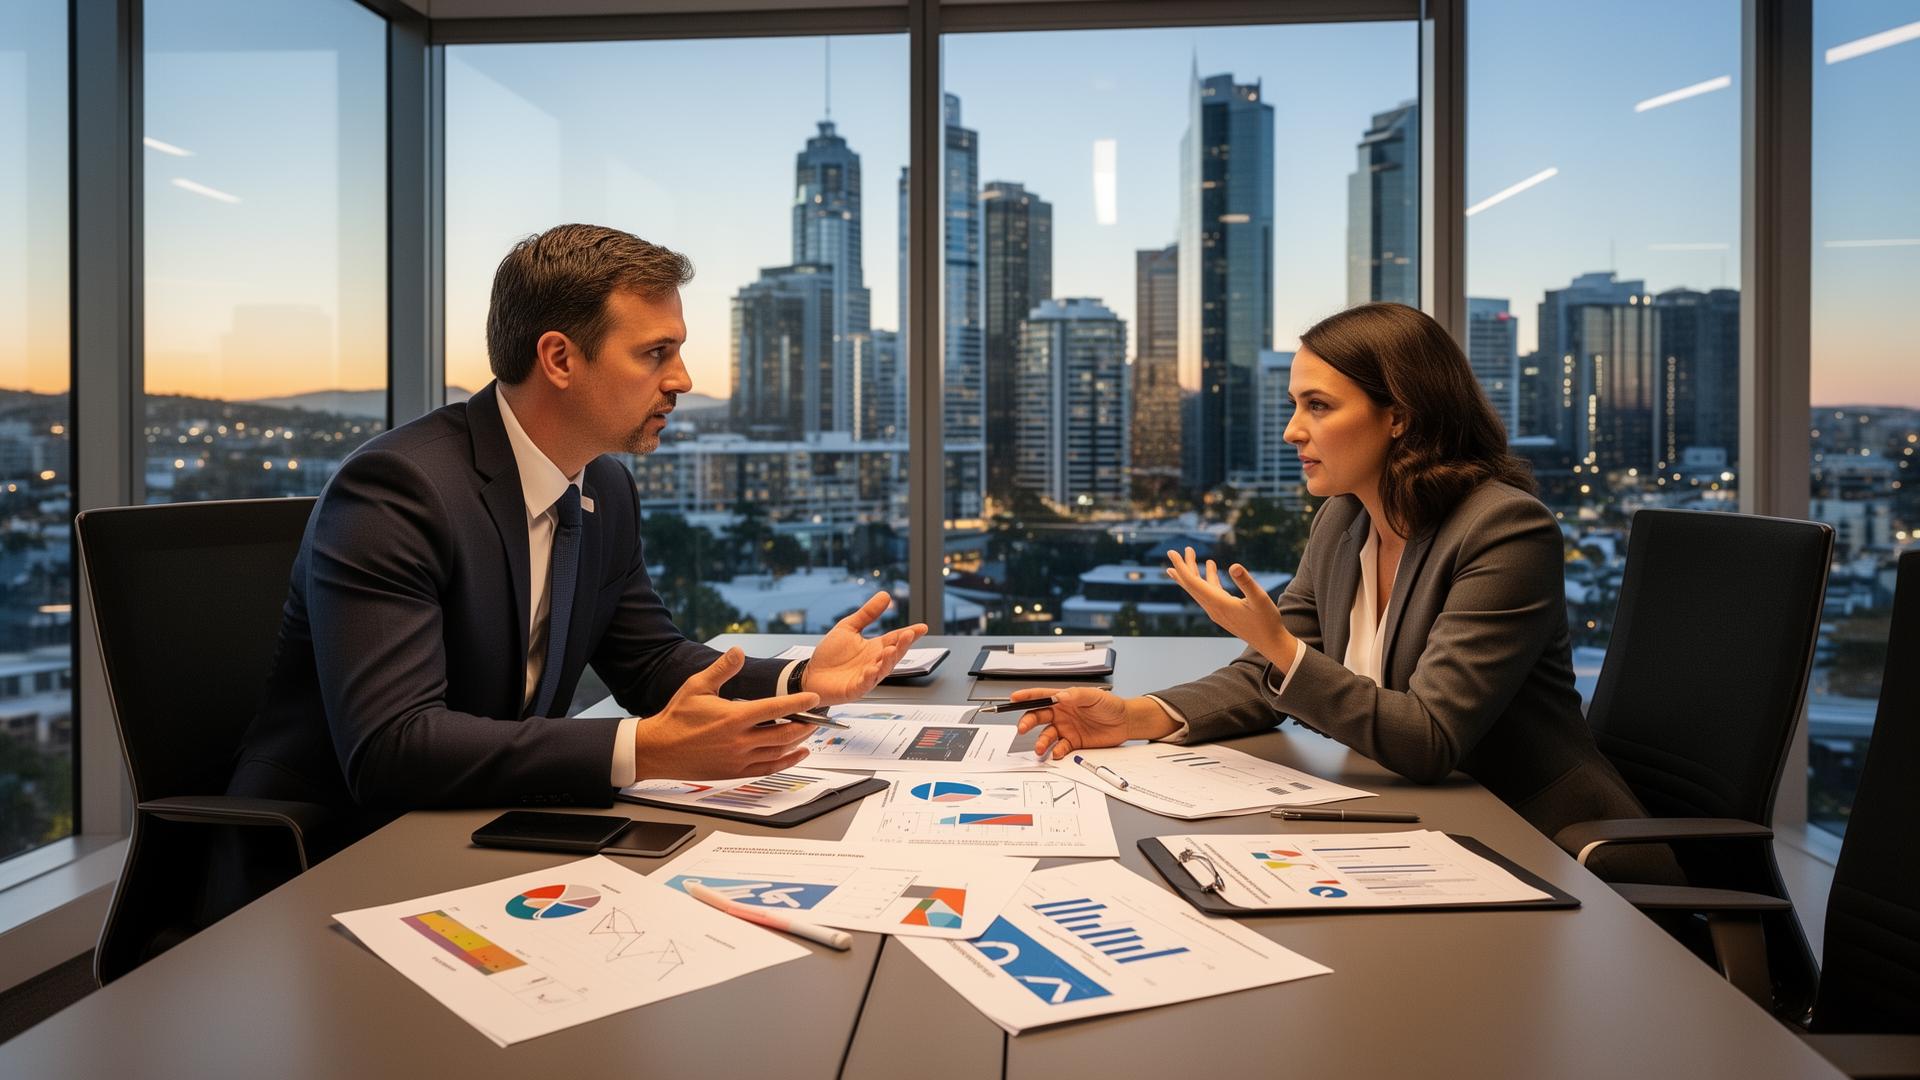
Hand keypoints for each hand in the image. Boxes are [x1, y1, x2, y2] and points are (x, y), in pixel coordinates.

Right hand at [632, 648, 820, 778]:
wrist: (658, 750)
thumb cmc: (677, 718)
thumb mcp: (697, 686)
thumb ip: (721, 669)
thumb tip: (737, 650)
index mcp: (733, 717)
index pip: (775, 708)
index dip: (799, 703)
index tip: (814, 698)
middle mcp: (739, 741)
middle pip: (784, 733)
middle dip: (805, 724)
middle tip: (817, 716)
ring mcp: (738, 759)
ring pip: (779, 752)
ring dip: (799, 742)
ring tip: (810, 732)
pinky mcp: (735, 772)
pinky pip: (769, 768)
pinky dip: (787, 761)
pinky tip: (798, 754)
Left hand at [802, 591, 929, 704]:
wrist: (810, 675)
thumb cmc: (829, 655)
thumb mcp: (848, 628)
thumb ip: (867, 614)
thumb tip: (885, 595)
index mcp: (875, 648)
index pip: (896, 639)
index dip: (909, 634)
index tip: (922, 627)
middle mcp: (875, 662)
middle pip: (894, 654)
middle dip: (903, 645)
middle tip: (908, 635)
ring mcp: (867, 676)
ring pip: (884, 669)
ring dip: (889, 660)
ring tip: (892, 649)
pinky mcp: (856, 689)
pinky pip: (866, 683)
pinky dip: (871, 676)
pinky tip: (873, 668)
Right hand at [1011, 687, 1178, 760]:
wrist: (1125, 722)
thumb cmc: (1110, 705)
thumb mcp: (1094, 696)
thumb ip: (1076, 695)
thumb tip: (1060, 697)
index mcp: (1064, 699)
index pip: (1041, 696)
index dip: (1027, 697)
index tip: (1014, 699)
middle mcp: (1061, 714)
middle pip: (1038, 717)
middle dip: (1027, 722)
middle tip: (1022, 728)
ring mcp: (1066, 729)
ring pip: (1046, 735)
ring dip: (1041, 742)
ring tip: (1040, 748)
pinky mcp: (1073, 742)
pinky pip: (1060, 748)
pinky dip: (1056, 751)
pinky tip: (1056, 753)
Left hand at [1164, 547, 1297, 668]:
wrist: (1270, 643)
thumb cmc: (1267, 621)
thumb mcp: (1260, 599)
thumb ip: (1246, 582)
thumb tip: (1234, 566)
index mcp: (1219, 603)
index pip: (1193, 582)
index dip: (1182, 566)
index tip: (1172, 553)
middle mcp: (1213, 608)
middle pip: (1192, 585)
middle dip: (1183, 567)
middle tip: (1172, 552)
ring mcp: (1217, 611)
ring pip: (1199, 589)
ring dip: (1193, 573)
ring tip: (1188, 557)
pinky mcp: (1223, 612)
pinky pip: (1209, 593)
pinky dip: (1207, 580)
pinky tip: (1210, 568)